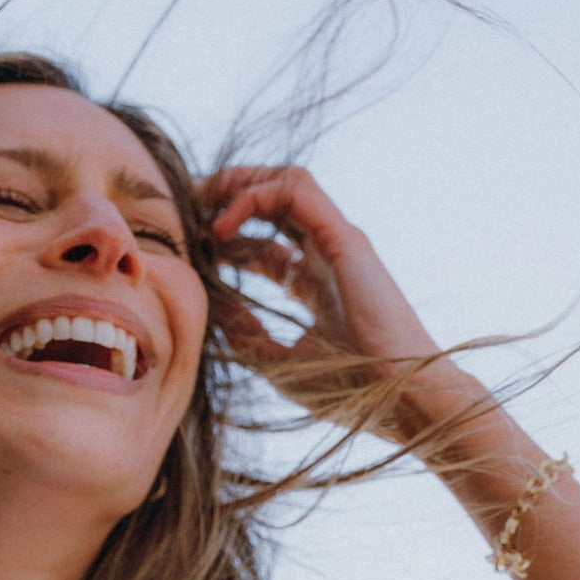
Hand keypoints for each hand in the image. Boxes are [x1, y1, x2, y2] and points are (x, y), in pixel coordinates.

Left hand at [200, 166, 483, 438]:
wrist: (396, 395)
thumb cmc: (345, 387)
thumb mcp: (276, 360)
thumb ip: (245, 332)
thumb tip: (209, 306)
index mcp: (313, 283)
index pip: (265, 243)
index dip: (224, 237)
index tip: (188, 246)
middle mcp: (326, 254)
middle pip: (274, 202)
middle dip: (226, 196)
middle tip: (183, 209)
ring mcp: (337, 242)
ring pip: (286, 184)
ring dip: (238, 185)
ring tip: (198, 206)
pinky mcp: (344, 238)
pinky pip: (296, 192)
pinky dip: (254, 198)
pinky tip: (222, 227)